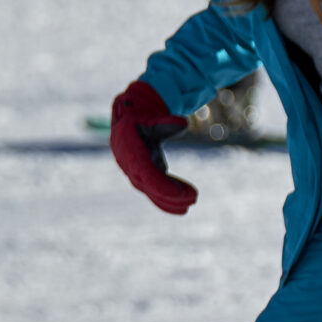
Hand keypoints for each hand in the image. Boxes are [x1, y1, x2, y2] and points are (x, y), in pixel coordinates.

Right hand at [109, 79, 196, 214]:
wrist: (128, 118)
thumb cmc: (143, 115)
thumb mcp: (152, 115)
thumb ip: (166, 121)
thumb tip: (182, 124)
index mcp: (128, 147)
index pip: (146, 172)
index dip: (162, 185)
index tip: (182, 194)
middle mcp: (128, 163)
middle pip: (149, 185)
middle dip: (170, 194)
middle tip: (194, 198)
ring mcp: (133, 171)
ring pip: (150, 191)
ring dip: (169, 200)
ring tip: (190, 204)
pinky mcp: (142, 175)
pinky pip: (152, 190)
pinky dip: (166, 200)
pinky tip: (182, 206)